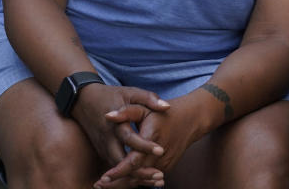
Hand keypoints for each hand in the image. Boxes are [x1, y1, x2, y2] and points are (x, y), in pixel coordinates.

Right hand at [69, 84, 168, 182]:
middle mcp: (107, 139)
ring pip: (117, 168)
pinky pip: (115, 167)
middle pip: (121, 161)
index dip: (144, 145)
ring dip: (134, 176)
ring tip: (156, 182)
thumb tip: (167, 107)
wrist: (83, 101)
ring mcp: (102, 147)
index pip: (130, 138)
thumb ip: (149, 99)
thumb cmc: (111, 95)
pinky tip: (144, 179)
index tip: (161, 150)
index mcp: (115, 123)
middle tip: (160, 176)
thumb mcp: (131, 92)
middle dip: (139, 170)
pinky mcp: (102, 152)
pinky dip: (128, 174)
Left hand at [97, 91, 215, 187]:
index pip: (133, 161)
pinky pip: (149, 176)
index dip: (118, 171)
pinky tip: (121, 182)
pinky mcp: (167, 166)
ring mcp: (165, 162)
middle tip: (97, 185)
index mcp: (152, 138)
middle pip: (136, 175)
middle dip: (117, 182)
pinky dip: (135, 180)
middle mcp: (160, 155)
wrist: (191, 119)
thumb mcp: (145, 107)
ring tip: (106, 186)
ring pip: (142, 178)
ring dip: (125, 183)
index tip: (103, 178)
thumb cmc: (163, 112)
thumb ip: (126, 112)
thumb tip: (107, 115)